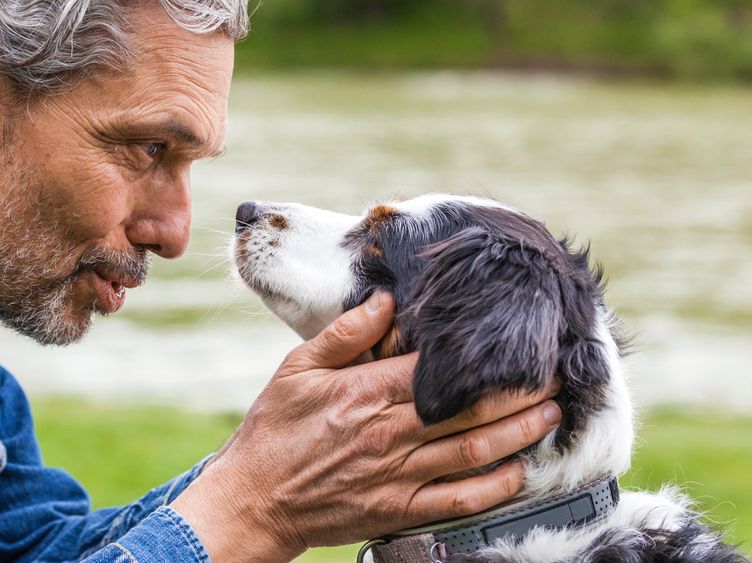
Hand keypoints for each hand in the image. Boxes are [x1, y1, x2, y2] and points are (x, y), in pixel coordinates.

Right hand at [170, 291, 561, 561]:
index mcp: (365, 392)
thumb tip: (387, 300)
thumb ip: (345, 334)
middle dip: (518, 391)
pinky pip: (459, 500)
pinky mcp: (399, 510)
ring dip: (520, 433)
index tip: (514, 340)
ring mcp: (397, 475)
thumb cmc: (274, 429)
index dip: (482, 354)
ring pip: (474, 451)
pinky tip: (519, 471)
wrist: (254, 498)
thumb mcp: (296, 368)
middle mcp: (388, 433)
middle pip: (470, 409)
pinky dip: (495, 487)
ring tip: (551, 414)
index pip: (438, 367)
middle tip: (554, 374)